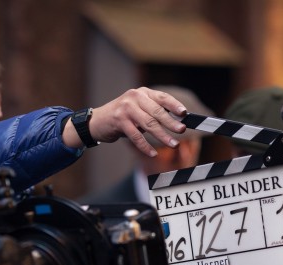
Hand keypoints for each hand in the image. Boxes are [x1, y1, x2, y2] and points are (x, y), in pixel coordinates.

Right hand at [63, 87, 187, 155]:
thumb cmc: (123, 117)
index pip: (162, 97)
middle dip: (171, 122)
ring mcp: (126, 108)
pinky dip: (145, 146)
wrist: (97, 121)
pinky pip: (136, 136)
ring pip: (148, 124)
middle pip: (157, 111)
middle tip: (181, 130)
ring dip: (162, 136)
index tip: (185, 113)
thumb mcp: (138, 109)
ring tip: (173, 144)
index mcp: (143, 93)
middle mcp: (135, 97)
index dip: (174, 105)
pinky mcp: (119, 120)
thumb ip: (153, 112)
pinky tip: (153, 153)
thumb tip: (176, 123)